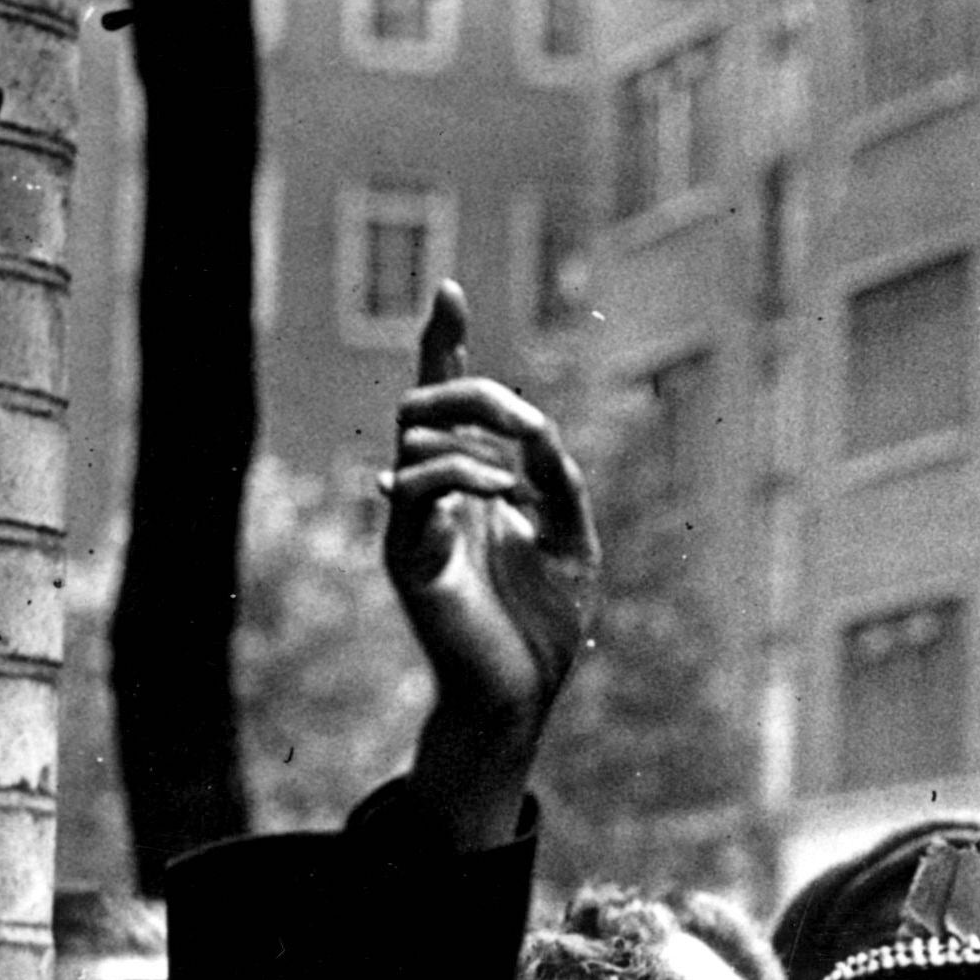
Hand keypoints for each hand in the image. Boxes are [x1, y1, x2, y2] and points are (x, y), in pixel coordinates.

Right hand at [381, 281, 598, 755]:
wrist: (522, 692)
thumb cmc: (545, 622)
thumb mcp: (573, 537)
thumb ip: (559, 480)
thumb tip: (538, 427)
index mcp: (474, 482)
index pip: (448, 399)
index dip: (445, 343)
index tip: (450, 287)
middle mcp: (435, 492)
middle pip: (426, 400)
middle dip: (474, 391)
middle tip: (525, 419)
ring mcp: (414, 520)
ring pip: (416, 436)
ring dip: (476, 441)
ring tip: (519, 481)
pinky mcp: (407, 553)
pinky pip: (416, 489)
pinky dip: (463, 476)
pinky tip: (503, 496)